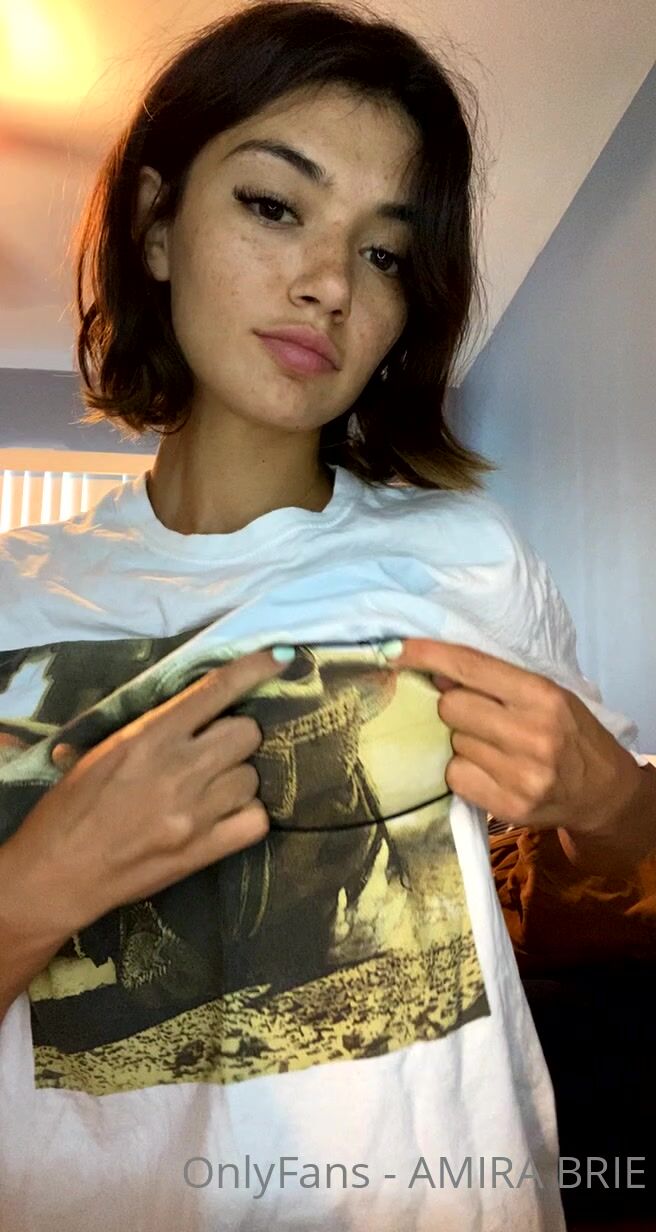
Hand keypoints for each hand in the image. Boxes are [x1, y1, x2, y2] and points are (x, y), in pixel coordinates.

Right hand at [1, 649, 287, 939]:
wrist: (57, 873)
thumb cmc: (71, 807)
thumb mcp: (105, 749)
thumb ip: (155, 728)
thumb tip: (200, 709)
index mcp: (150, 736)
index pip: (216, 691)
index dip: (255, 669)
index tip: (281, 657)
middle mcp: (179, 769)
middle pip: (247, 734)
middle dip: (236, 736)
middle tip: (215, 750)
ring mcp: (196, 812)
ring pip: (253, 777)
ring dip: (237, 777)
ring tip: (211, 788)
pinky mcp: (204, 851)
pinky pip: (256, 821)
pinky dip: (247, 815)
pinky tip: (226, 815)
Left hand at [385, 638, 642, 837]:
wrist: (603, 792)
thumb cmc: (570, 734)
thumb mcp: (547, 695)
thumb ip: (497, 682)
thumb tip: (435, 672)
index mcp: (542, 696)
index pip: (470, 667)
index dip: (428, 655)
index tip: (395, 649)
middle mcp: (532, 734)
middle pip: (451, 707)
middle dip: (455, 707)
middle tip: (479, 716)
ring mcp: (520, 774)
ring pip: (451, 744)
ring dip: (462, 742)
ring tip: (495, 748)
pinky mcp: (508, 806)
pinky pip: (454, 777)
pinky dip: (463, 772)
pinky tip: (490, 771)